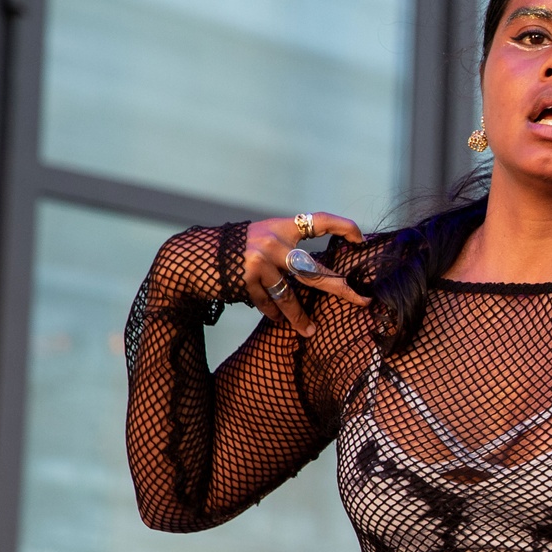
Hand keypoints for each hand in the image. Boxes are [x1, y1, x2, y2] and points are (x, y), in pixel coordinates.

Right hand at [243, 213, 370, 336]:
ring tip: (310, 331)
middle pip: (314, 270)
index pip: (318, 221)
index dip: (342, 226)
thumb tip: (315, 271)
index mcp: (280, 227)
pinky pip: (267, 303)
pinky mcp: (246, 279)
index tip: (360, 239)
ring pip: (289, 296)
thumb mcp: (260, 238)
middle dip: (341, 288)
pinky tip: (276, 318)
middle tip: (361, 300)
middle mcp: (272, 241)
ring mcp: (259, 260)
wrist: (189, 258)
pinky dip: (272, 312)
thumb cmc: (231, 249)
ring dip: (299, 317)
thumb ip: (285, 248)